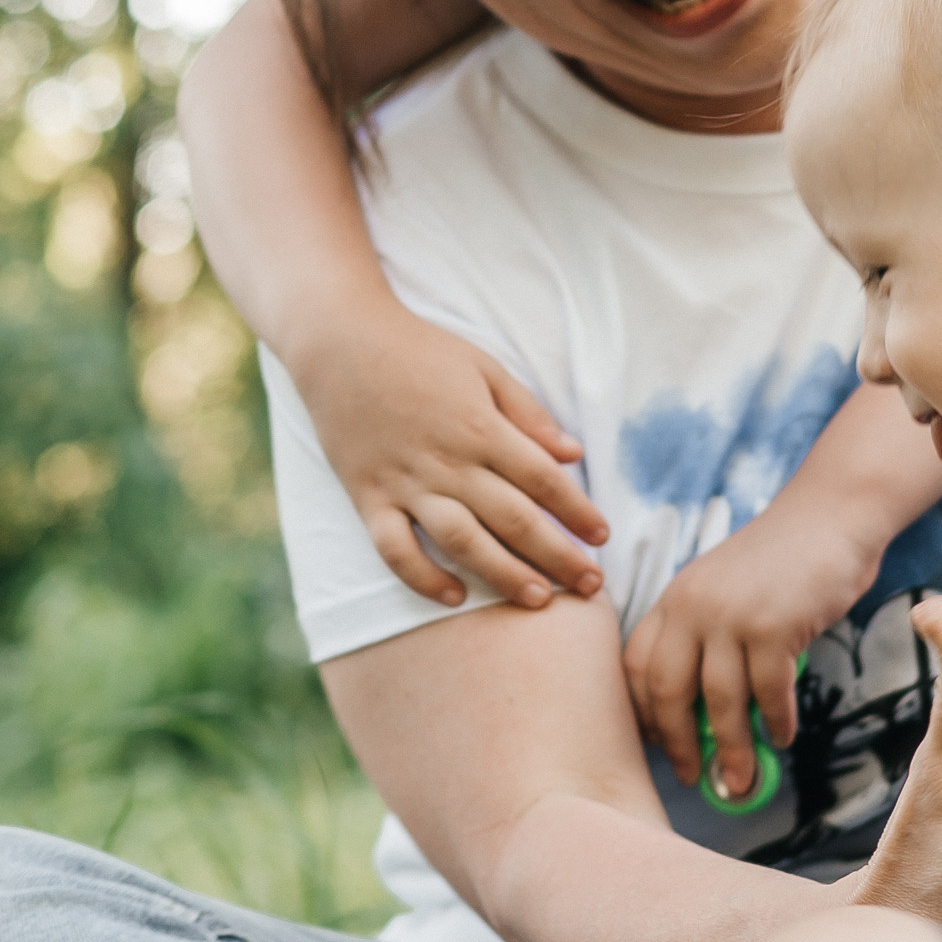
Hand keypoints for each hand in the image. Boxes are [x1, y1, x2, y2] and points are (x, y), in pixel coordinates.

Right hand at [301, 304, 610, 609]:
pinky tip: (454, 597)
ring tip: (539, 600)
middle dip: (558, 556)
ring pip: (462, 541)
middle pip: (514, 519)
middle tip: (591, 586)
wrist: (338, 341)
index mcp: (482, 427)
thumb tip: (572, 453)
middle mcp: (448, 461)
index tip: (602, 536)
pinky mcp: (369, 497)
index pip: (543, 480)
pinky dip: (422, 577)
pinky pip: (395, 549)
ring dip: (503, 574)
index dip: (577, 512)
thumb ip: (528, 413)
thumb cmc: (418, 350)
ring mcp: (406, 483)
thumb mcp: (483, 367)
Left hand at [624, 497, 888, 792]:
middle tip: (691, 777)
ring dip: (731, 749)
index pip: (636, 666)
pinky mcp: (773, 626)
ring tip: (740, 780)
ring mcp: (731, 616)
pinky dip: (775, 723)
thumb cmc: (781, 561)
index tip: (656, 746)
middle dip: (677, 744)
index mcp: (674, 599)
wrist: (830, 516)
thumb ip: (705, 635)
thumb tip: (703, 710)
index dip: (643, 714)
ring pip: (719, 702)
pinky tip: (782, 738)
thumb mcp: (722, 589)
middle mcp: (692, 607)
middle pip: (667, 692)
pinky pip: (769, 693)